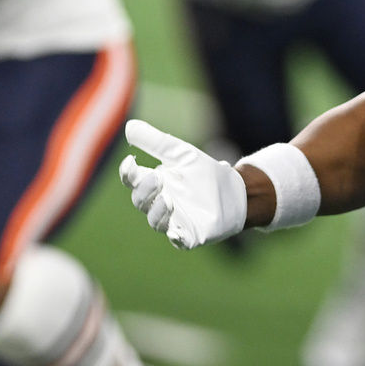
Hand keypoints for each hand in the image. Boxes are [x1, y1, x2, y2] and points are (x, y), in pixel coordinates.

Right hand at [118, 120, 246, 249]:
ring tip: (168, 199)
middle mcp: (159, 203)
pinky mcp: (191, 235)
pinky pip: (178, 240)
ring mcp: (173, 220)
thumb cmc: (205, 172)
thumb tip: (129, 126)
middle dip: (145, 190)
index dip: (127, 173)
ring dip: (158, 211)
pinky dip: (175, 237)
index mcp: (154, 183)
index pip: (132, 180)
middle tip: (159, 178)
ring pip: (155, 221)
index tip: (130, 162)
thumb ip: (156, 142)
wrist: (237, 191)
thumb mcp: (182, 153)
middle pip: (140, 201)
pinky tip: (175, 231)